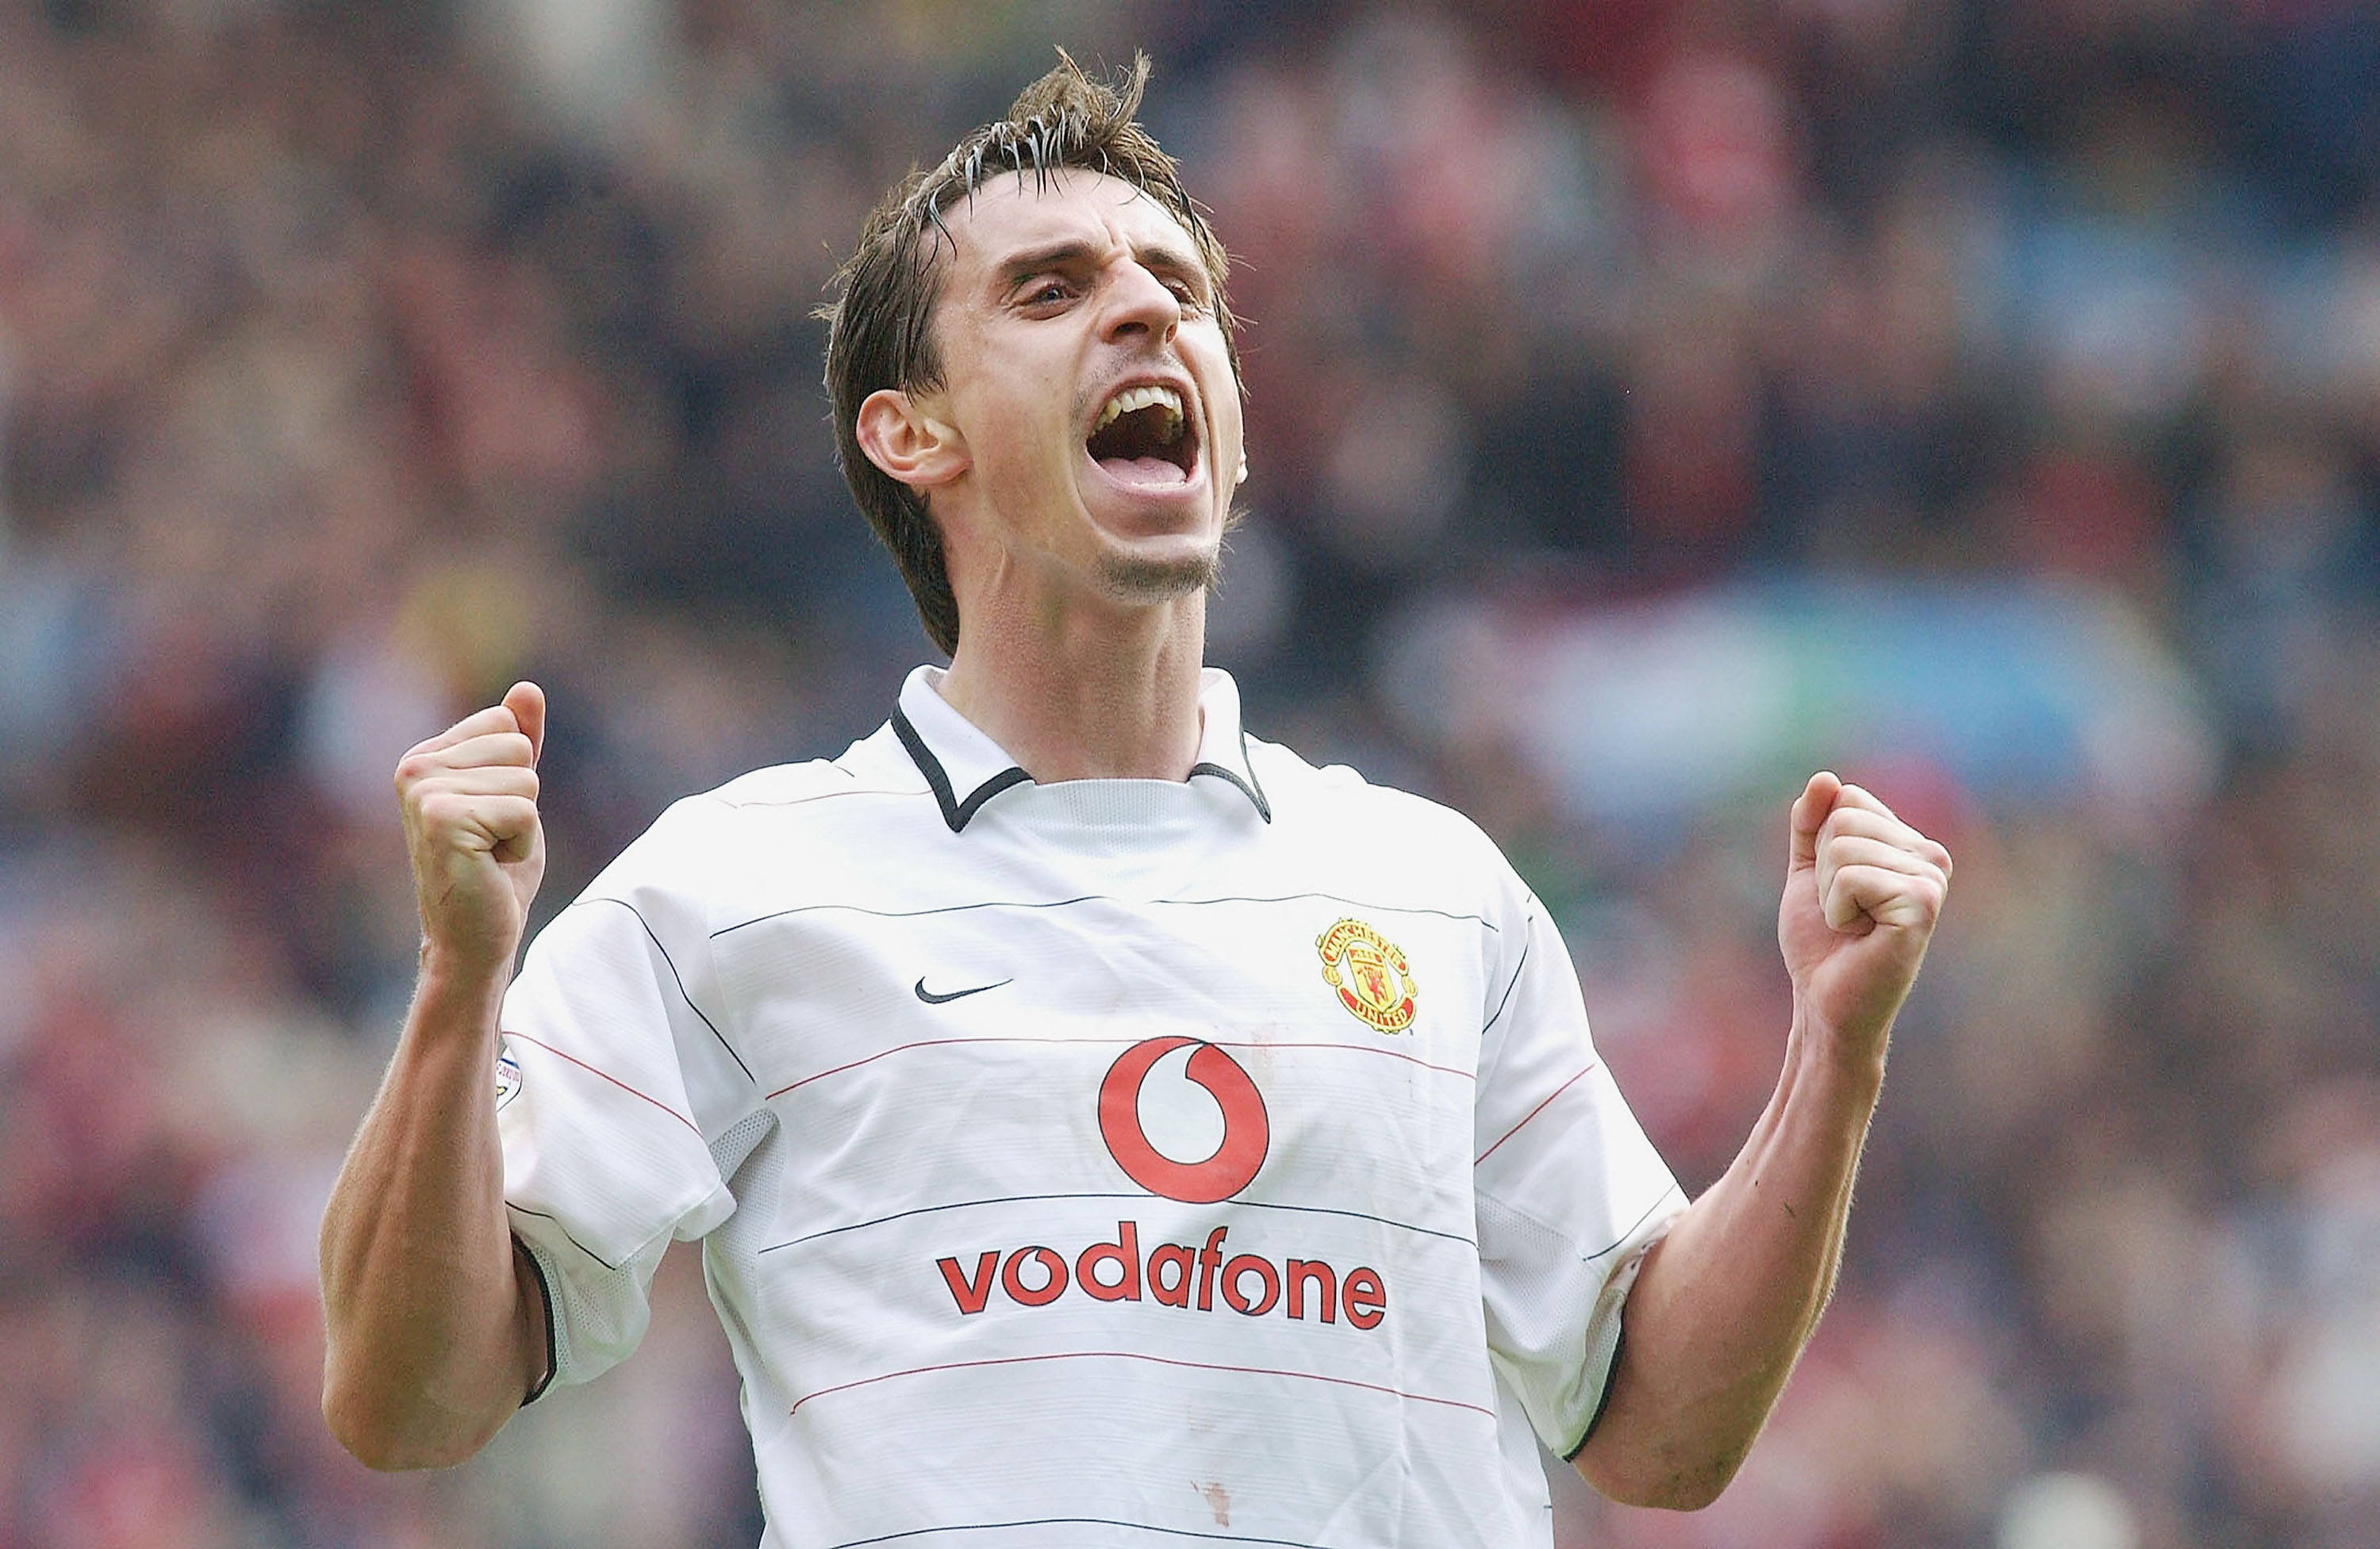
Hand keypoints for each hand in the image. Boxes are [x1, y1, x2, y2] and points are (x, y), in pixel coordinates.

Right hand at [395, 682, 546, 978]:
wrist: (474, 938)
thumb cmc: (494, 869)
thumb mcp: (513, 794)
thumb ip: (518, 741)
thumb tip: (528, 689)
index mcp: (426, 756)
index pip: (507, 722)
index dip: (517, 774)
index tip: (491, 815)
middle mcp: (415, 767)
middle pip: (518, 747)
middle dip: (522, 799)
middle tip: (492, 839)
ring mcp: (424, 793)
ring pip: (525, 779)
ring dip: (522, 825)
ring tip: (490, 853)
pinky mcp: (443, 821)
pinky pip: (524, 812)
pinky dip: (522, 845)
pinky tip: (491, 866)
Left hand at [1777, 772, 1950, 1062]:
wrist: (1825, 1001)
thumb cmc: (1822, 941)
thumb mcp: (1808, 871)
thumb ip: (1810, 824)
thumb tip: (1825, 779)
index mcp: (1908, 843)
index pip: (1847, 798)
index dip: (1821, 845)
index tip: (1837, 889)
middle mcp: (1930, 856)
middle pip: (1844, 818)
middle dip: (1823, 869)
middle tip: (1844, 912)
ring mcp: (1931, 879)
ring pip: (1843, 847)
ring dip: (1830, 893)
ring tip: (1853, 925)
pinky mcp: (1923, 904)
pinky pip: (1852, 877)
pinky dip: (1838, 910)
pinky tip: (1861, 935)